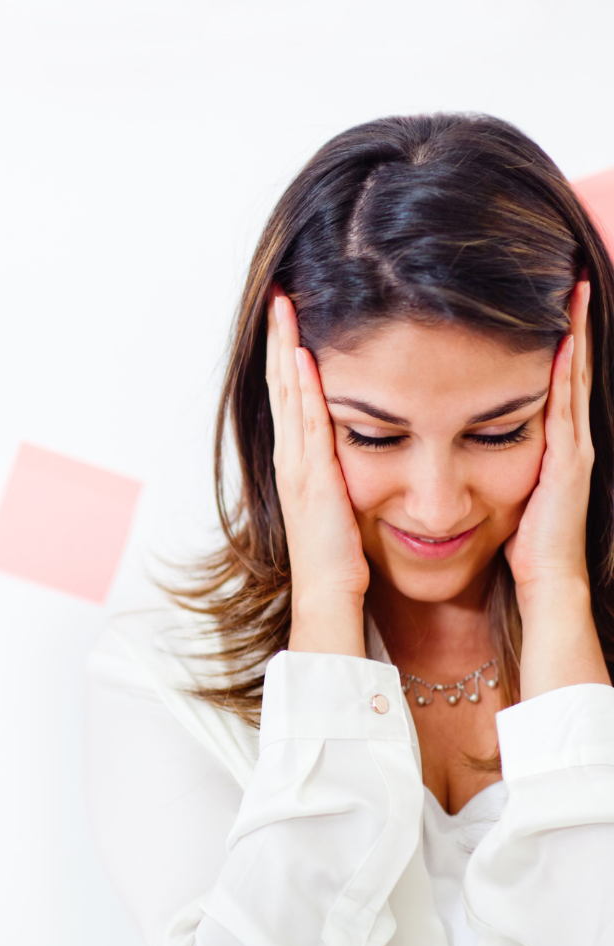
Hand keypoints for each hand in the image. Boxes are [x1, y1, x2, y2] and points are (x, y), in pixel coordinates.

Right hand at [266, 287, 367, 655]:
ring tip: (285, 308)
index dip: (289, 354)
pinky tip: (305, 356)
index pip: (293, 396)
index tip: (291, 316)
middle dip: (281, 338)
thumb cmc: (341, 562)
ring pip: (289, 395)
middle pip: (283, 385)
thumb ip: (343, 474)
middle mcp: (293, 459)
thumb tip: (353, 451)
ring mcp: (298, 468)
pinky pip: (307, 424)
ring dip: (286, 349)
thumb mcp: (341, 507)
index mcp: (302, 463)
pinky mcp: (312, 480)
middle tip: (281, 295)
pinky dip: (303, 389)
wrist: (330, 601)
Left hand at [504, 280, 593, 594]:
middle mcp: (567, 438)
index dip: (552, 341)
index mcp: (548, 442)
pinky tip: (562, 343)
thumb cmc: (518, 540)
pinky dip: (566, 375)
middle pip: (570, 368)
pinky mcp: (568, 462)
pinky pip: (566, 408)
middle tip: (569, 278)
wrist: (544, 578)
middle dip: (570, 324)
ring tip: (573, 292)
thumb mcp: (502, 486)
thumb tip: (458, 434)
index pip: (552, 380)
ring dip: (574, 335)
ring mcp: (573, 448)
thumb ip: (489, 455)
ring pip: (574, 379)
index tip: (546, 302)